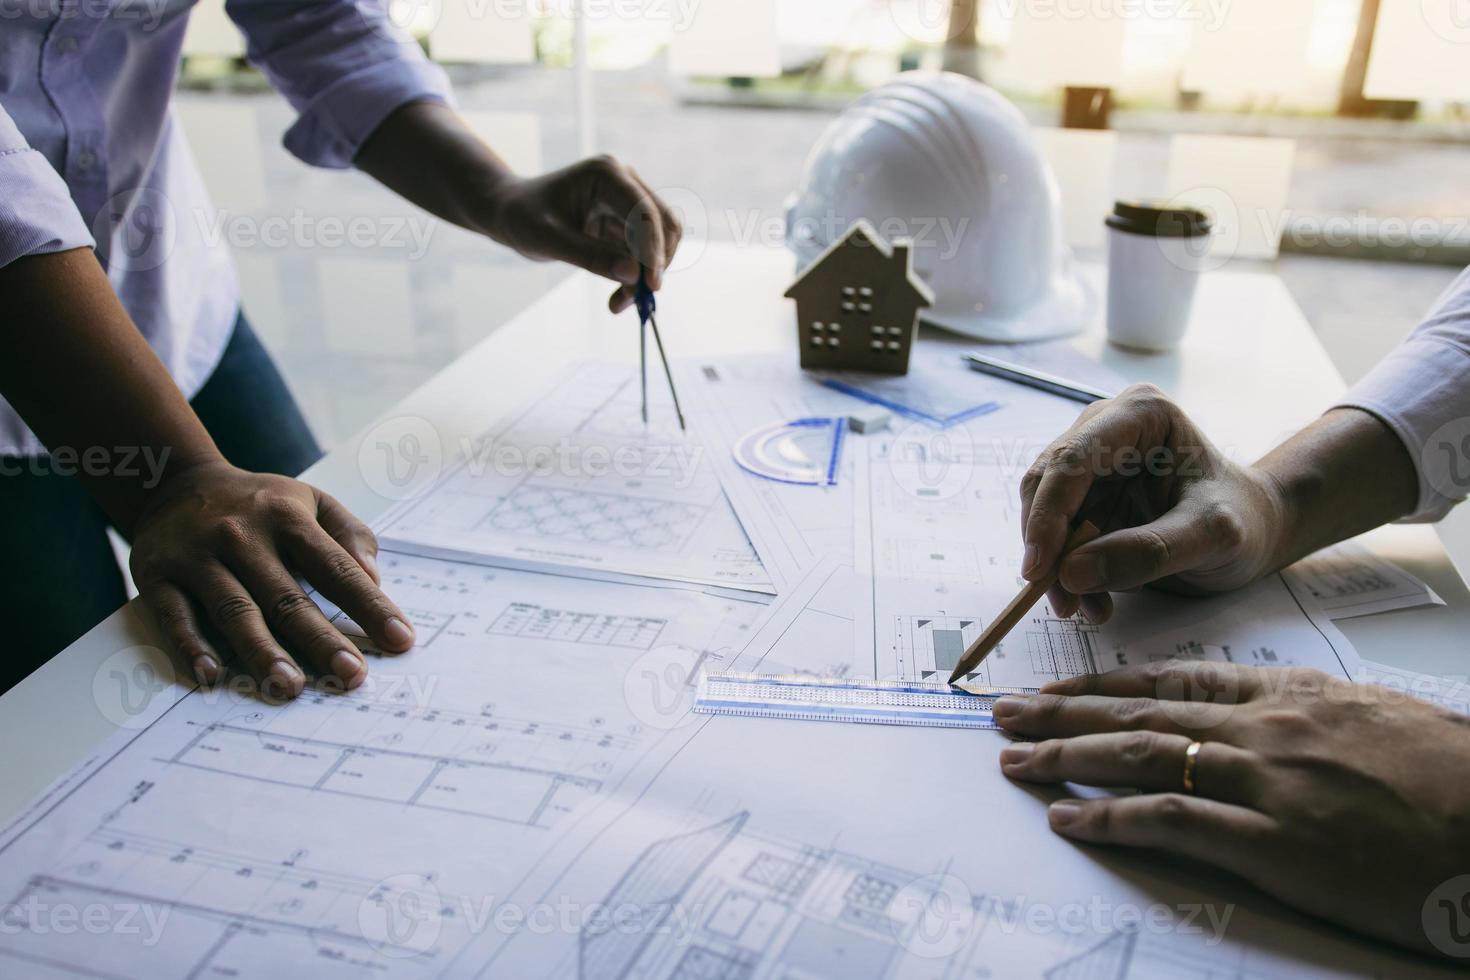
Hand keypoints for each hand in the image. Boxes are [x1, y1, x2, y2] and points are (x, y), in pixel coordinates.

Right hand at [128, 460, 414, 698]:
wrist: (174, 482)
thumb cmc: (260, 505)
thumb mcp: (311, 501)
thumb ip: (349, 536)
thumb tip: (373, 580)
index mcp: (288, 519)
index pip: (336, 569)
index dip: (370, 606)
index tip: (400, 640)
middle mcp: (243, 537)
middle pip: (287, 597)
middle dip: (322, 640)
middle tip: (351, 676)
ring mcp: (199, 557)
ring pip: (235, 610)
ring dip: (262, 651)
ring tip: (288, 686)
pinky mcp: (157, 575)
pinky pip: (176, 616)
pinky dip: (192, 646)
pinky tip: (211, 676)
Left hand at [483, 155, 682, 313]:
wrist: (510, 213)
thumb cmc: (522, 217)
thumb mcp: (549, 239)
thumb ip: (591, 256)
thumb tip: (633, 275)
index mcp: (606, 174)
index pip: (644, 212)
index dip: (652, 249)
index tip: (650, 286)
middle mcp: (624, 182)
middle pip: (663, 224)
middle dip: (654, 264)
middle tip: (638, 301)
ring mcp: (627, 202)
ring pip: (657, 244)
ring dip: (644, 277)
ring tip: (618, 304)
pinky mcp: (625, 223)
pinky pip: (642, 255)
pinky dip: (634, 279)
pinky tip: (616, 299)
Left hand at [993, 661, 1469, 957]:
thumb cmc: (1454, 776)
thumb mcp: (1377, 722)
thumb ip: (1310, 718)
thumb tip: (1268, 722)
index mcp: (1288, 697)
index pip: (1174, 681)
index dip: (1105, 685)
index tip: (1059, 689)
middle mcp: (1263, 729)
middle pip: (1138, 711)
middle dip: (1061, 712)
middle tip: (1003, 712)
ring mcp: (1265, 783)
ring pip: (1139, 755)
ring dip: (1065, 758)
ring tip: (1013, 761)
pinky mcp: (1274, 843)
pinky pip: (1171, 821)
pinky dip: (1111, 816)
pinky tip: (1069, 817)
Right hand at [1020, 384, 1287, 623]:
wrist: (1256, 531)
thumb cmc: (1244, 521)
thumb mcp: (1212, 538)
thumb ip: (1148, 552)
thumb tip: (1071, 573)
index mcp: (1140, 414)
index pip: (1072, 461)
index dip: (1047, 514)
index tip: (1039, 569)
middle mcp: (1105, 428)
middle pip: (1045, 485)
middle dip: (1048, 547)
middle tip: (1062, 601)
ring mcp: (1092, 463)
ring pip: (1042, 514)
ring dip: (1056, 568)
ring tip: (1089, 610)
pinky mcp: (1087, 496)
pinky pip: (1057, 536)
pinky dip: (1068, 573)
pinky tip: (1096, 601)